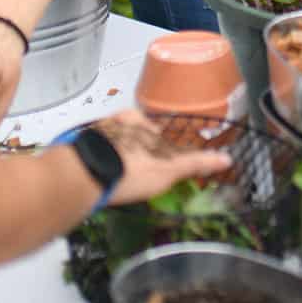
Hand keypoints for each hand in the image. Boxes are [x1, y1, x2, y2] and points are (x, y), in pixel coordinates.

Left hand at [91, 111, 235, 206]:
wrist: (83, 176)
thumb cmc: (131, 169)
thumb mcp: (169, 169)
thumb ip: (195, 163)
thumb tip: (225, 158)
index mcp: (137, 120)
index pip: (155, 133)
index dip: (160, 151)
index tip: (158, 165)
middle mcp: (114, 122)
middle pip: (132, 138)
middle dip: (137, 154)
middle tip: (139, 176)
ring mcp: (93, 135)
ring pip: (111, 146)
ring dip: (116, 160)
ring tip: (118, 182)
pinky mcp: (76, 149)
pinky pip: (93, 156)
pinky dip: (98, 166)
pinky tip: (100, 182)